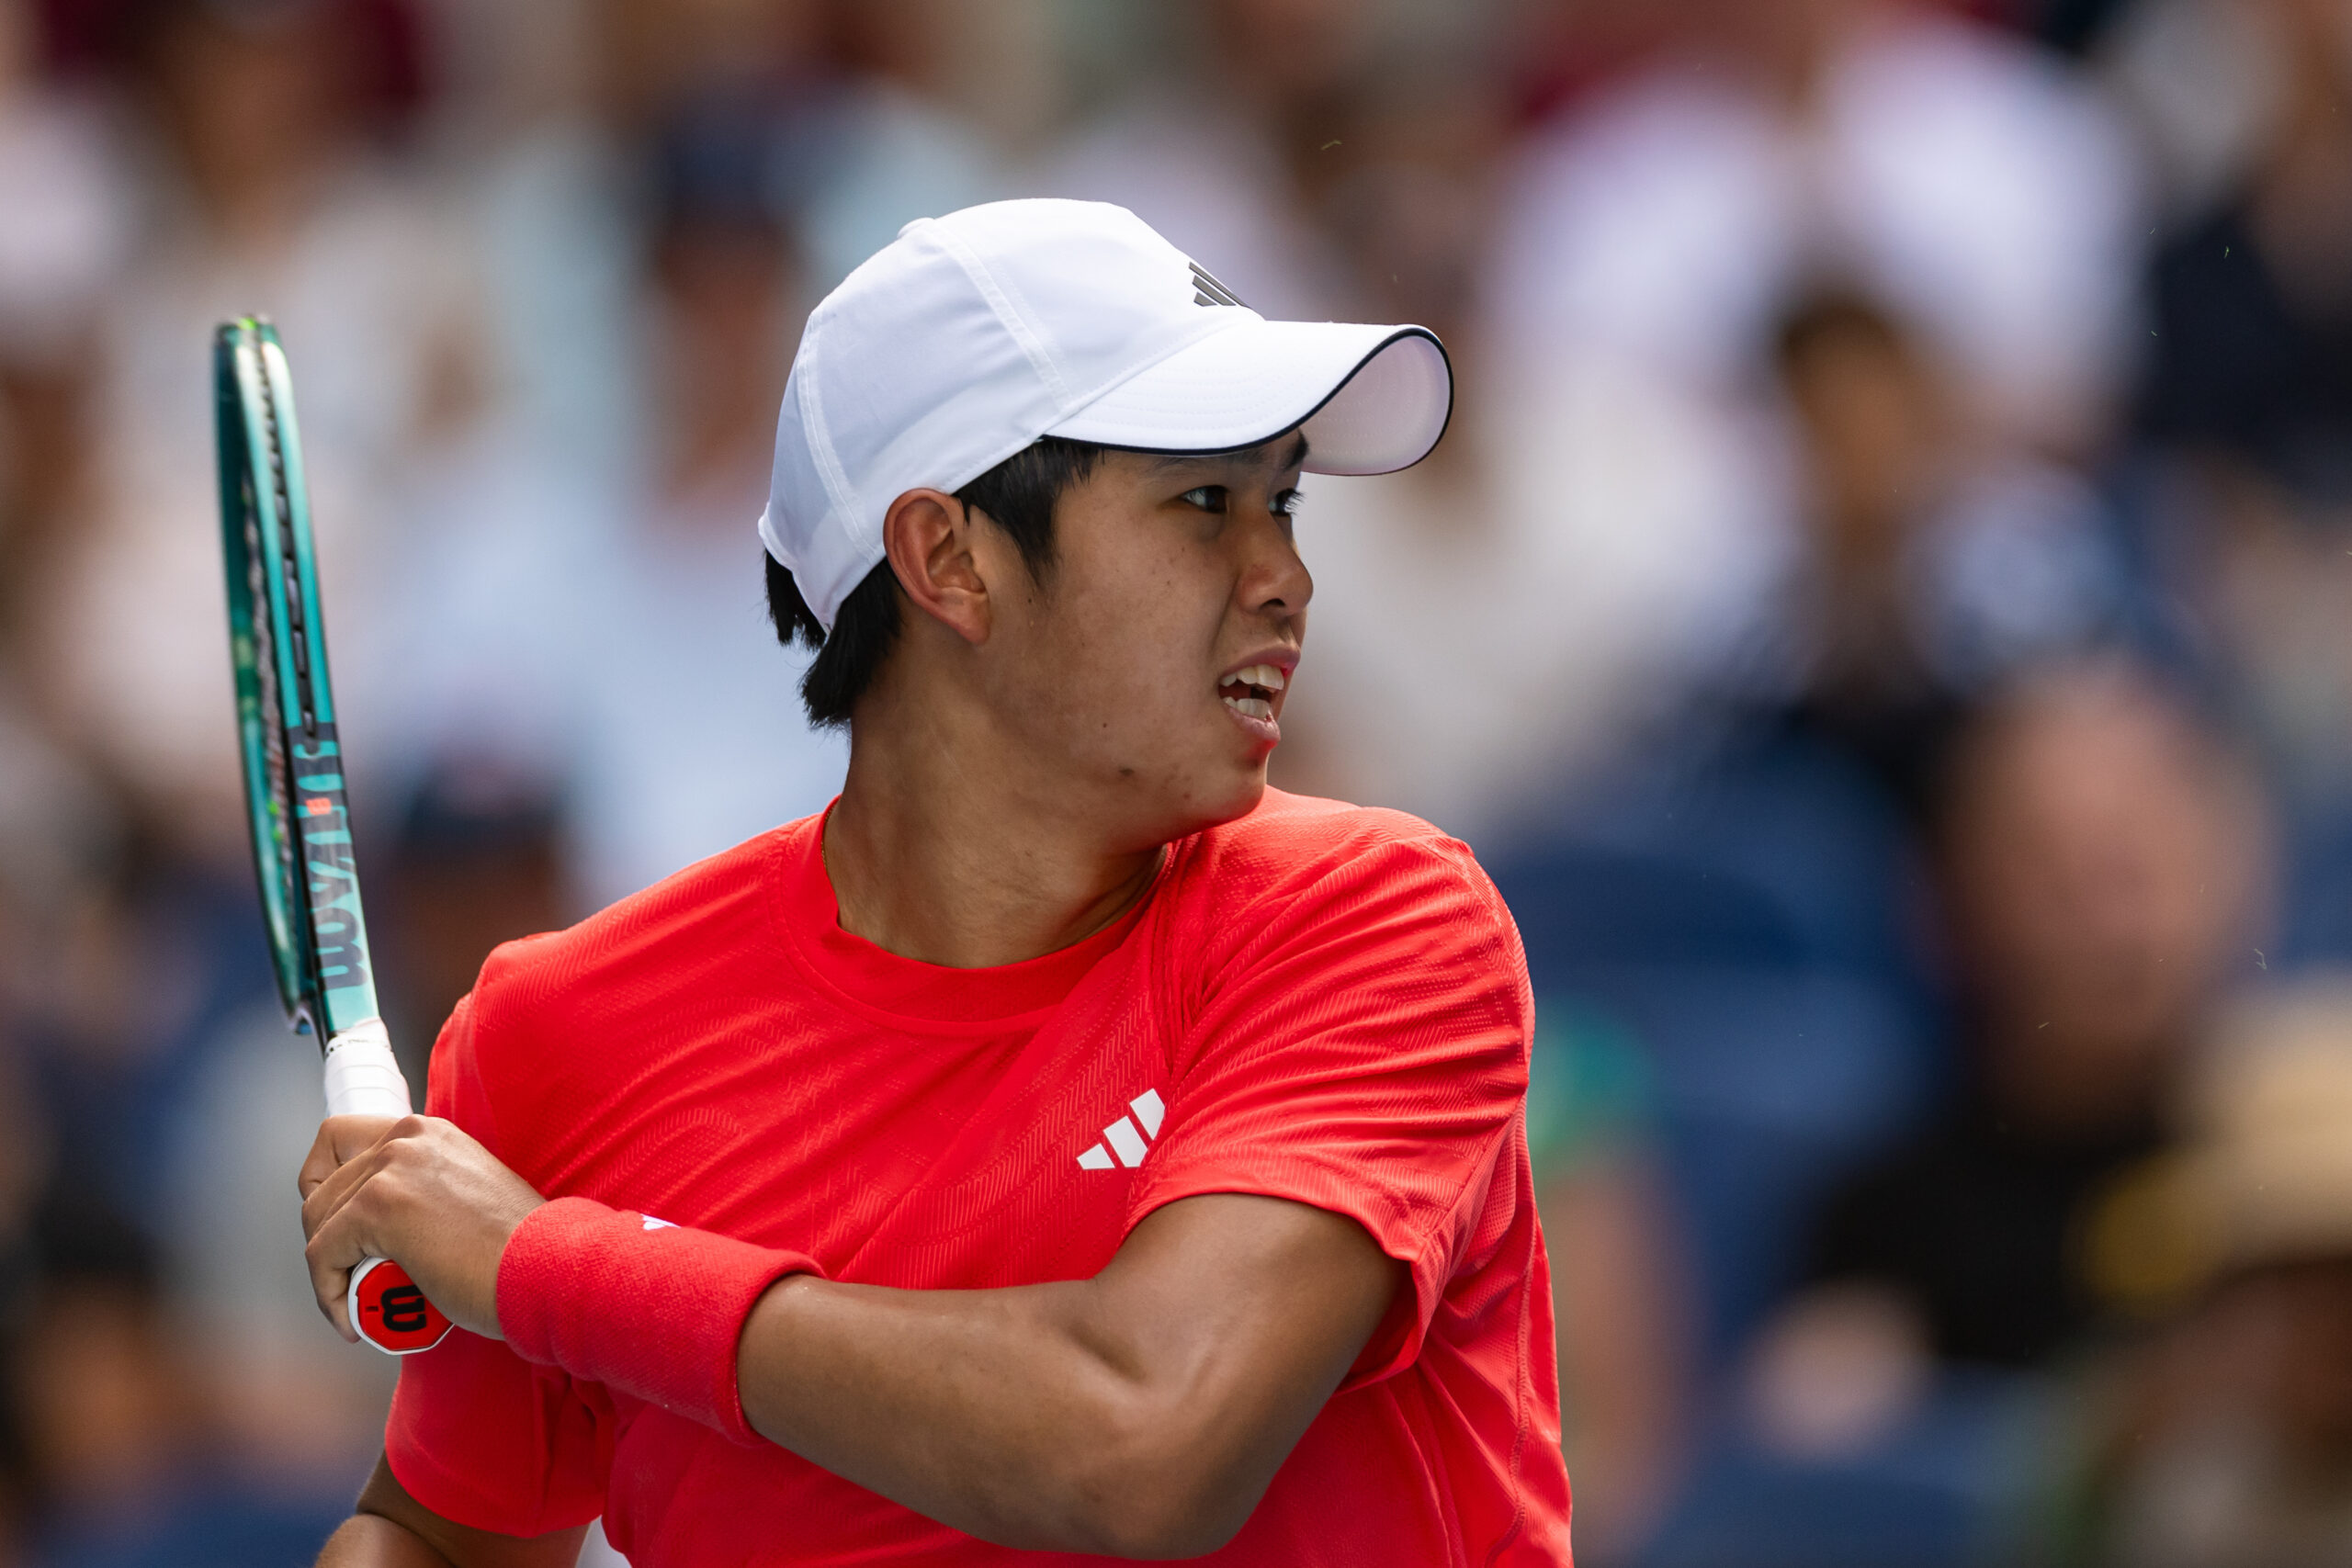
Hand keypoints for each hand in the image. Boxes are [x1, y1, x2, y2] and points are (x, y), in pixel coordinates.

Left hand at [298, 1114, 545, 1342]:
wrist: (547, 1265)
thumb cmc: (520, 1249)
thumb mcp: (469, 1196)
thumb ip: (431, 1191)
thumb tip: (398, 1225)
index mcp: (428, 1132)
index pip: (339, 1138)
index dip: (323, 1182)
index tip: (334, 1221)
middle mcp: (406, 1138)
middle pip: (321, 1184)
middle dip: (324, 1235)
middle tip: (350, 1272)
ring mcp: (391, 1169)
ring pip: (316, 1222)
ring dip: (327, 1269)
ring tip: (359, 1302)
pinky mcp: (379, 1207)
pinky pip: (321, 1255)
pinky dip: (328, 1293)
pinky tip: (353, 1320)